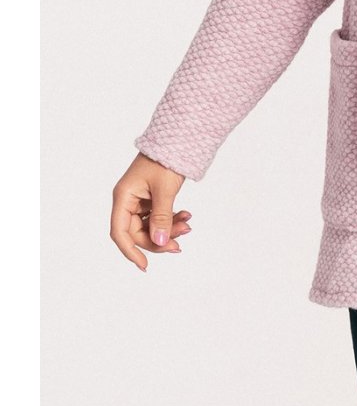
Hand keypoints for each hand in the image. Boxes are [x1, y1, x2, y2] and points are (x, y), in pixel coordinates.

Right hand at [110, 152, 192, 271]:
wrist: (178, 139)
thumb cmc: (166, 160)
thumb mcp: (165, 191)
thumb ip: (162, 218)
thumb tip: (159, 243)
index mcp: (123, 197)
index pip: (120, 232)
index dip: (131, 251)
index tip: (145, 266)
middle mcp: (128, 200)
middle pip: (138, 232)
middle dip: (159, 239)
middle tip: (181, 242)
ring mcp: (139, 200)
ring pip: (151, 226)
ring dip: (168, 229)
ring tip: (188, 224)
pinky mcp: (151, 198)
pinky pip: (158, 217)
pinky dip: (171, 219)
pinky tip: (186, 216)